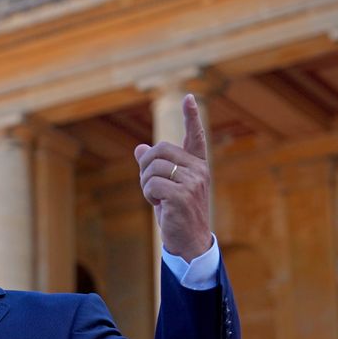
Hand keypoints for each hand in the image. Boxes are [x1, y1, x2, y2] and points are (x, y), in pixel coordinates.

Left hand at [134, 93, 211, 259]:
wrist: (189, 241)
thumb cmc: (177, 213)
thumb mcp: (165, 187)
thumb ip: (155, 168)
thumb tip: (139, 149)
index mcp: (197, 166)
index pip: (195, 137)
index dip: (191, 117)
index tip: (188, 97)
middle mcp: (198, 170)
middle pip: (159, 150)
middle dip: (146, 166)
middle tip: (151, 185)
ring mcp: (192, 182)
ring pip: (152, 168)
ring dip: (146, 184)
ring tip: (158, 199)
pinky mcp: (182, 195)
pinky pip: (151, 184)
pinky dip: (148, 195)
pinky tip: (159, 206)